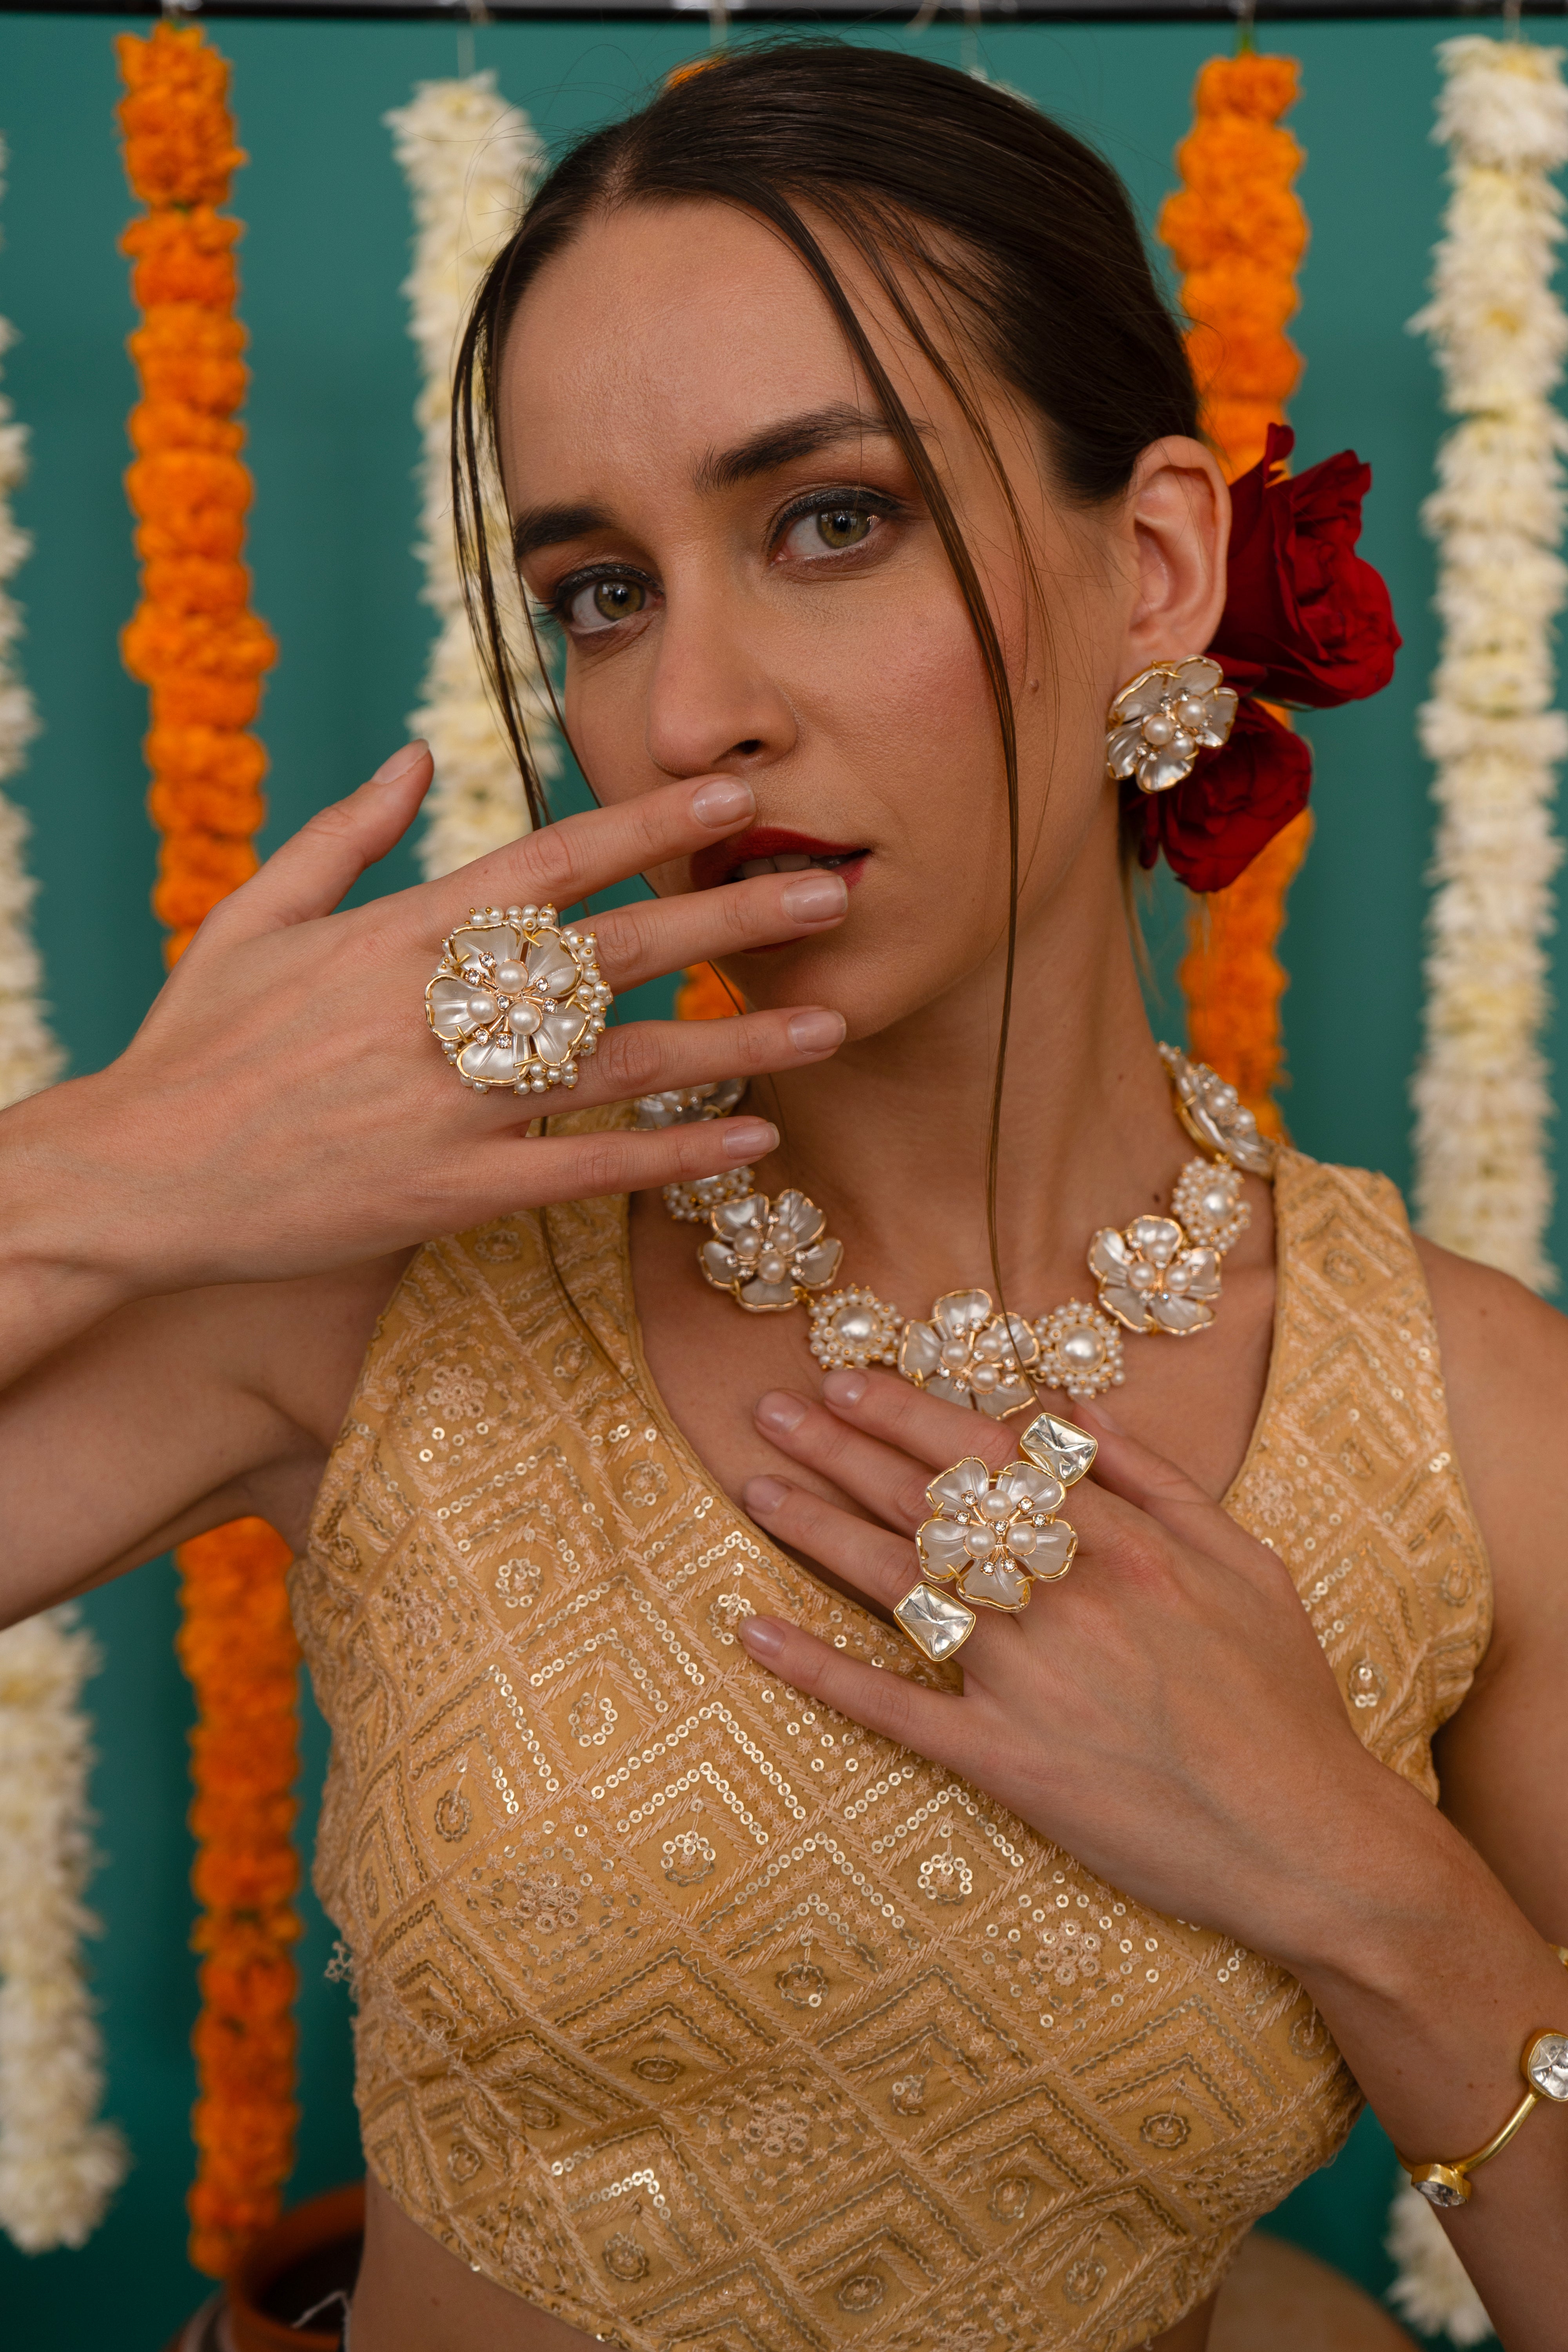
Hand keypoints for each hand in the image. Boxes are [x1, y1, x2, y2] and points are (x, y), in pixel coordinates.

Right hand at [8, 745, 847, 1305]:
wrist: (136, 1176)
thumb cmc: (196, 1042)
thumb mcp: (255, 916)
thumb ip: (344, 834)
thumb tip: (411, 754)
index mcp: (400, 933)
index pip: (550, 862)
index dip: (648, 828)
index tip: (730, 798)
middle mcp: (439, 1009)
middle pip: (615, 952)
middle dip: (731, 918)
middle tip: (831, 893)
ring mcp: (450, 1106)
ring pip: (623, 1065)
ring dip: (737, 1042)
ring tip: (831, 1022)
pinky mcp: (449, 1194)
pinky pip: (587, 1172)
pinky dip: (674, 1155)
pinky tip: (752, 1139)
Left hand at [738, 1369, 1393, 1966]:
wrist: (1311, 1840)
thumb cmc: (1283, 1697)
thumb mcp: (1245, 1562)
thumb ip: (1157, 1480)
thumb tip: (1071, 1411)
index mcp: (1122, 1543)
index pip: (988, 1454)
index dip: (908, 1413)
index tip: (848, 1382)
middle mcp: (1065, 1597)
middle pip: (929, 1503)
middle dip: (839, 1448)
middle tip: (769, 1408)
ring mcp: (1029, 1681)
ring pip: (899, 1585)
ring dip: (816, 1529)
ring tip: (755, 1486)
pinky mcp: (1007, 1763)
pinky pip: (892, 1708)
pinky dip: (818, 1669)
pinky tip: (754, 1634)